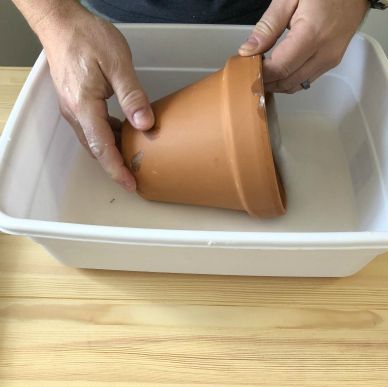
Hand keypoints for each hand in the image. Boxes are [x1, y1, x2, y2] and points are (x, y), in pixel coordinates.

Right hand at [34, 2, 153, 190]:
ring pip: (94, 139)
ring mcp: (73, 107)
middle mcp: (74, 111)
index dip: (116, 168)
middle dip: (116, 166)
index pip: (102, 146)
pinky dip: (108, 136)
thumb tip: (145, 124)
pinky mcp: (76, 101)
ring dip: (112, 151)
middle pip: (96, 148)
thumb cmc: (86, 36)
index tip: (130, 184)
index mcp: (84, 105)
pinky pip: (92, 127)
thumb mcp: (117, 63)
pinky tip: (125, 134)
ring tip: (134, 159)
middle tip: (136, 178)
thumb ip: (132, 96)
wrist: (61, 21)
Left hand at [238, 0, 368, 92]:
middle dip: (268, 82)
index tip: (247, 69)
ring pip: (298, 85)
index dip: (262, 73)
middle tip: (251, 73)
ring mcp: (330, 60)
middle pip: (289, 82)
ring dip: (279, 83)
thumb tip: (250, 50)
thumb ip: (269, 25)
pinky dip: (292, 78)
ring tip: (263, 73)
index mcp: (311, 36)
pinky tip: (280, 70)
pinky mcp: (333, 61)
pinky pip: (308, 78)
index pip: (280, 68)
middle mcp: (324, 54)